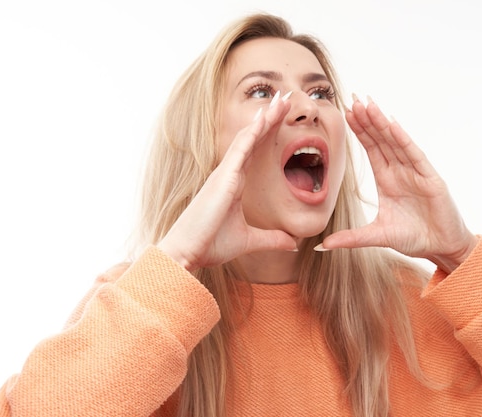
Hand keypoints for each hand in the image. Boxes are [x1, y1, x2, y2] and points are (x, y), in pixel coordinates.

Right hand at [157, 94, 297, 270]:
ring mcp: (224, 174)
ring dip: (265, 119)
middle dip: (270, 118)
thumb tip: (294, 243)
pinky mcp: (222, 180)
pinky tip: (264, 118)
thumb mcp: (249, 241)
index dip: (268, 132)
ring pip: (247, 139)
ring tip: (281, 101)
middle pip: (253, 139)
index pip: (255, 151)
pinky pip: (240, 151)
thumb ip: (272, 239)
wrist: (187, 253)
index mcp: (234, 184)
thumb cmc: (210, 244)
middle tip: (285, 99)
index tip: (283, 117)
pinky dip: (252, 133)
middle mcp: (228, 174)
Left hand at [320, 96, 476, 272]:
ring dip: (381, 123)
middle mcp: (400, 171)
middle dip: (367, 120)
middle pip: (381, 140)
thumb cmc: (414, 238)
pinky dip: (403, 139)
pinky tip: (391, 124)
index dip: (359, 131)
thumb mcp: (377, 236)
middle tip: (352, 99)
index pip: (371, 149)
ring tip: (368, 104)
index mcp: (387, 179)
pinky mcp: (431, 179)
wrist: (442, 248)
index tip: (345, 114)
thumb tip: (322, 245)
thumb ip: (351, 238)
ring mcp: (416, 172)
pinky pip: (414, 155)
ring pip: (395, 142)